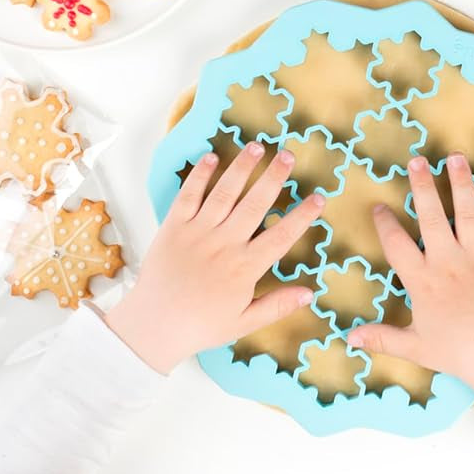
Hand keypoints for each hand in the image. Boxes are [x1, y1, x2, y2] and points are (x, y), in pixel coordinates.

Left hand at [105, 143, 322, 373]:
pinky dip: (200, 175)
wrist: (153, 326)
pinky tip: (212, 157)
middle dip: (274, 177)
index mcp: (244, 268)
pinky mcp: (173, 227)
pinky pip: (188, 195)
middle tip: (288, 156)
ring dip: (242, 168)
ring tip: (257, 147)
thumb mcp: (244, 323)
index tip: (319, 198)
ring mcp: (197, 233)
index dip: (302, 216)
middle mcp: (224, 245)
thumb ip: (277, 305)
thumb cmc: (200, 326)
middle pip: (255, 204)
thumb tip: (310, 293)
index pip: (282, 236)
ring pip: (225, 193)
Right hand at [347, 155, 473, 422]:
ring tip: (455, 158)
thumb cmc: (457, 353)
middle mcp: (447, 262)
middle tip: (416, 160)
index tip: (378, 205)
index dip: (385, 223)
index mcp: (422, 281)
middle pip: (431, 217)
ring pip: (467, 213)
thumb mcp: (414, 347)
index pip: (397, 244)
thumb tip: (349, 338)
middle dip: (422, 186)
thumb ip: (381, 338)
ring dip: (461, 183)